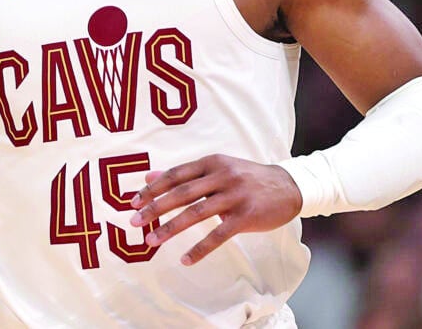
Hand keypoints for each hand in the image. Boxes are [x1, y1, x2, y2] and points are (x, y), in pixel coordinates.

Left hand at [129, 154, 301, 265]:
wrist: (288, 186)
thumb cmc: (246, 178)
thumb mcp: (217, 168)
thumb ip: (185, 174)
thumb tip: (149, 177)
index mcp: (211, 162)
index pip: (175, 175)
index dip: (152, 188)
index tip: (133, 202)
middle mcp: (221, 176)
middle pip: (181, 193)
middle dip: (154, 208)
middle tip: (133, 222)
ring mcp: (234, 196)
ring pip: (196, 213)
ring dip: (170, 228)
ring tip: (151, 241)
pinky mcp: (246, 216)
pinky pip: (218, 235)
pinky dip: (200, 249)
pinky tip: (185, 260)